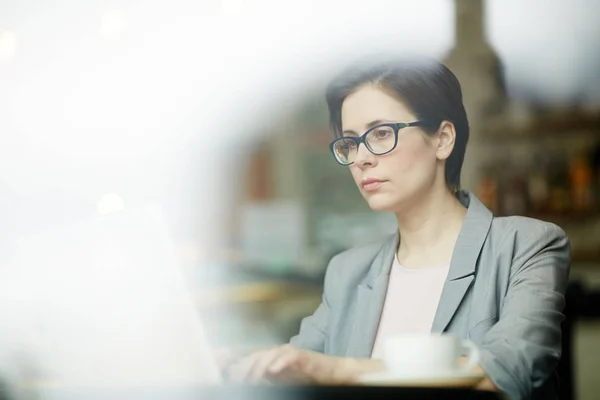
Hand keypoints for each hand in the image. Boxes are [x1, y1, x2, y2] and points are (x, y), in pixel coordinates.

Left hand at [226, 344, 364, 384]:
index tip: (223, 369)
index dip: (235, 363)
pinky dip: (279, 363)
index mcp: (271, 358)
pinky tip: (272, 371)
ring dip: (259, 366)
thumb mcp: (282, 380)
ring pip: (270, 355)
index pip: (249, 359)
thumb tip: (245, 378)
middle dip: (244, 367)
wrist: (333, 373)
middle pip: (256, 356)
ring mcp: (290, 353)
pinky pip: (289, 357)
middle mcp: (278, 352)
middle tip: (236, 379)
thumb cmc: (307, 377)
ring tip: (251, 377)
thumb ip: (264, 379)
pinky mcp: (303, 356)